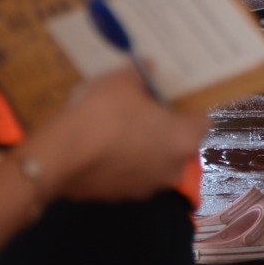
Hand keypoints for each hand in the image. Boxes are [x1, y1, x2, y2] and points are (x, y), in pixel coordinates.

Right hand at [39, 69, 207, 202]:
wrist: (61, 157)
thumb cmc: (103, 114)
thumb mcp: (122, 80)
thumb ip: (141, 73)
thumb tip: (149, 66)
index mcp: (183, 138)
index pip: (202, 121)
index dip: (188, 109)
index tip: (172, 99)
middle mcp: (173, 167)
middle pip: (179, 143)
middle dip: (166, 129)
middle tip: (145, 110)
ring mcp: (147, 187)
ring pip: (155, 162)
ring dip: (145, 148)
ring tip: (121, 129)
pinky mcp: (121, 197)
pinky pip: (131, 175)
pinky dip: (123, 164)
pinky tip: (104, 149)